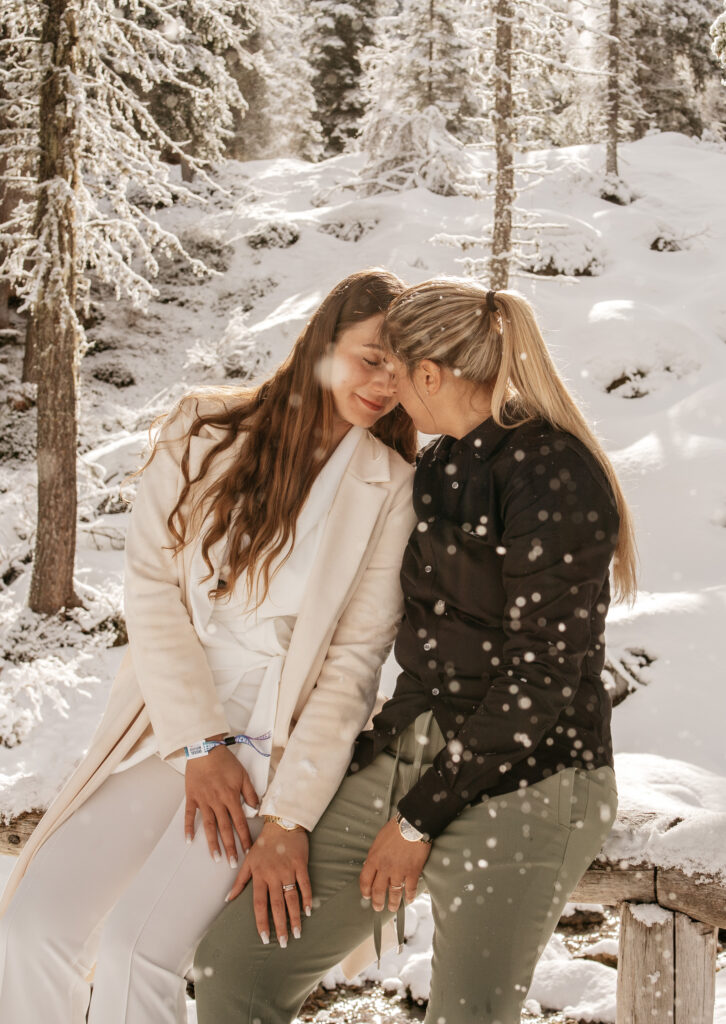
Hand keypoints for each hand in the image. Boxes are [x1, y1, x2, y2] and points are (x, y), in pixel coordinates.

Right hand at [184, 742, 258, 863]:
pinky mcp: (192, 798)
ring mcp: (203, 801)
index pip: (240, 822)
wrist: (205, 749)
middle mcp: (217, 802)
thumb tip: (256, 808)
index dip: (245, 837)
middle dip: (230, 847)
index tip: (249, 850)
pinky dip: (188, 828)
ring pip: (209, 826)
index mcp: (231, 797)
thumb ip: (250, 792)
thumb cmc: (225, 761)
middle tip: (232, 863)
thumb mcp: (243, 774)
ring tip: (215, 857)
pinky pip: (189, 815)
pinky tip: (189, 840)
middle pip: (225, 829)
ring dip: (212, 843)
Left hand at [225, 822, 311, 946]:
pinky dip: (306, 898)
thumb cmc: (264, 844)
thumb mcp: (248, 860)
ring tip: (297, 933)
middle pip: (276, 905)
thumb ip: (239, 881)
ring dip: (295, 917)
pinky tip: (308, 911)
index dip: (262, 922)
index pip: (259, 904)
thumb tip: (227, 899)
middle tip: (283, 943)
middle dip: (280, 926)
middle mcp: (273, 875)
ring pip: (291, 898)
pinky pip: (304, 885)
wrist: (282, 823)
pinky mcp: (300, 864)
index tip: (264, 938)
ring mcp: (288, 870)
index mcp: (259, 875)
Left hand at [360, 817, 430, 912]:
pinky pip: (410, 889)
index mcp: (374, 858)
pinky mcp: (413, 872)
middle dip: (377, 902)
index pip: (365, 880)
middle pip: (378, 891)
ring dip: (393, 903)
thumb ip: (375, 855)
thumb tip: (372, 865)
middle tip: (378, 908)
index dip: (365, 891)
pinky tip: (408, 900)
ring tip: (393, 908)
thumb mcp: (378, 841)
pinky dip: (409, 896)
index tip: (366, 896)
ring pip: (394, 893)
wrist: (412, 824)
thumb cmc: (395, 829)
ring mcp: (399, 871)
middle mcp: (385, 868)